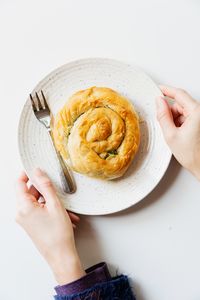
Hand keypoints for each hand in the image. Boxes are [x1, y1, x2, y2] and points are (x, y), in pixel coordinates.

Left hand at [15, 168, 85, 283]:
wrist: (61, 255)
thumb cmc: (58, 234)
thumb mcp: (55, 204)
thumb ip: (46, 185)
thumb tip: (38, 172)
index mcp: (23, 207)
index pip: (18, 182)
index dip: (27, 173)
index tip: (37, 169)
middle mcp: (21, 213)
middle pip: (30, 192)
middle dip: (46, 191)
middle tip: (58, 191)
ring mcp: (25, 219)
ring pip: (37, 201)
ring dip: (51, 202)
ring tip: (66, 209)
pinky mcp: (31, 223)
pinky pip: (39, 210)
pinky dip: (50, 209)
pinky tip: (64, 215)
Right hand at [156, 85, 199, 179]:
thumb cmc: (192, 155)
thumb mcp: (171, 135)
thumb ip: (163, 116)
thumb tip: (159, 102)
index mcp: (197, 112)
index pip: (179, 94)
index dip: (167, 90)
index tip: (159, 88)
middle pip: (181, 104)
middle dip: (170, 112)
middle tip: (165, 124)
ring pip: (183, 111)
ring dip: (175, 119)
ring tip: (175, 134)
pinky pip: (188, 117)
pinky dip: (180, 123)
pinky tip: (179, 134)